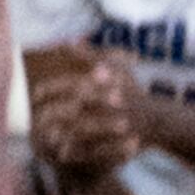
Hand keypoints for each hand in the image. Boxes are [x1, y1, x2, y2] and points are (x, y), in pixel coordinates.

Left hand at [25, 43, 140, 171]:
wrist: (159, 121)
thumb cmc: (132, 90)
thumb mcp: (116, 67)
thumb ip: (89, 55)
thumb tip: (65, 42)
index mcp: (110, 80)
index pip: (76, 82)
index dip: (53, 88)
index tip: (36, 93)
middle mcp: (115, 100)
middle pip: (78, 106)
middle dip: (55, 111)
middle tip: (38, 115)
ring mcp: (120, 123)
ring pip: (86, 130)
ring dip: (64, 133)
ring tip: (46, 135)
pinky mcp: (122, 143)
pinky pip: (96, 150)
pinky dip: (78, 152)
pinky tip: (61, 153)